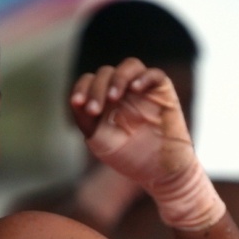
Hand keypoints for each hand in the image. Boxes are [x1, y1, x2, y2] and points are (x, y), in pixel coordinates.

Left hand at [69, 58, 223, 229]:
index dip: (82, 88)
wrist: (159, 172)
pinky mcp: (162, 92)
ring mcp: (143, 90)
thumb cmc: (129, 158)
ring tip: (113, 97)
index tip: (77, 103)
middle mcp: (123, 91)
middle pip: (106, 73)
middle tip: (94, 110)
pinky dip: (144, 78)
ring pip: (129, 66)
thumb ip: (86, 121)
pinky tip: (135, 89)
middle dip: (97, 89)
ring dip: (118, 78)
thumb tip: (76, 101)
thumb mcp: (100, 141)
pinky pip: (155, 74)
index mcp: (104, 100)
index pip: (90, 81)